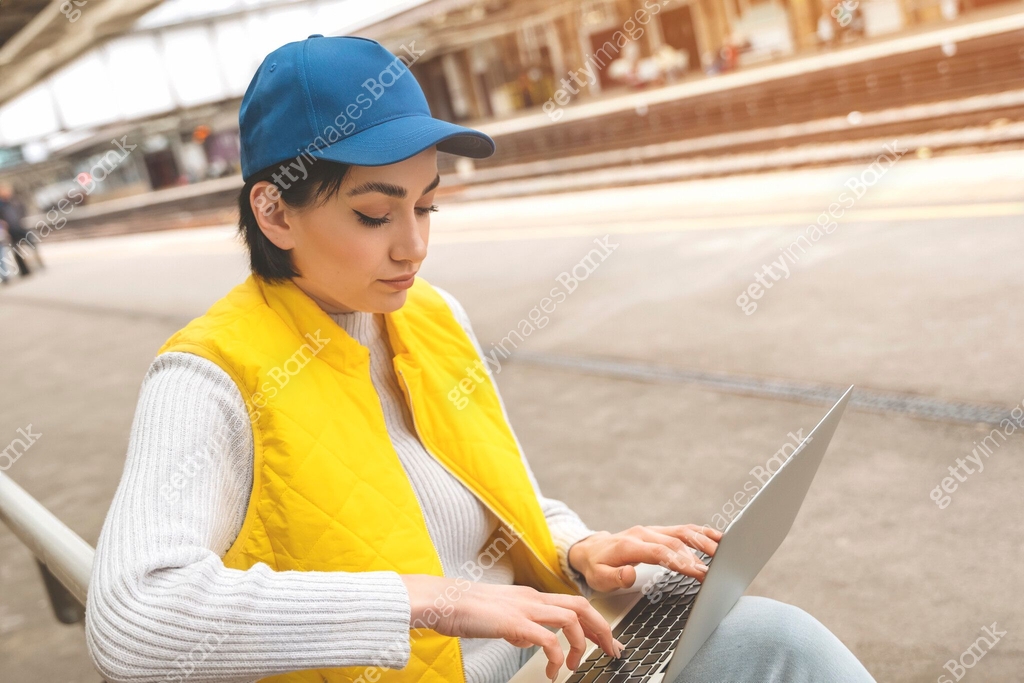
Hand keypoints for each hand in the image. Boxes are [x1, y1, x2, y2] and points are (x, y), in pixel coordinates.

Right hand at [400, 575, 623, 679]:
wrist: (442, 600)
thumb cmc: (463, 609)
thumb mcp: (498, 616)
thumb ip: (517, 623)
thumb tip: (529, 638)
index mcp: (530, 596)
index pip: (573, 603)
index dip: (595, 621)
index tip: (607, 641)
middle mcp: (533, 599)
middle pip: (582, 606)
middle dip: (603, 630)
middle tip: (613, 651)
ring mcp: (525, 608)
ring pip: (572, 619)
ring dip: (582, 645)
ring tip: (576, 667)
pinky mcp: (515, 623)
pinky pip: (549, 640)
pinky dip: (558, 658)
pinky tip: (553, 672)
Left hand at [567, 524, 722, 591]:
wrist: (591, 550)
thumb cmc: (596, 567)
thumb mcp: (598, 577)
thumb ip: (615, 577)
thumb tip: (630, 574)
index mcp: (629, 545)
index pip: (660, 552)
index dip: (680, 561)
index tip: (698, 573)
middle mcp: (643, 534)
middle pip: (675, 542)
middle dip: (696, 557)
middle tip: (714, 572)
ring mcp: (652, 531)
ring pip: (681, 532)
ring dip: (703, 541)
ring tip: (723, 552)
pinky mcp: (658, 532)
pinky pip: (682, 529)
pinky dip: (700, 532)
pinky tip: (717, 537)